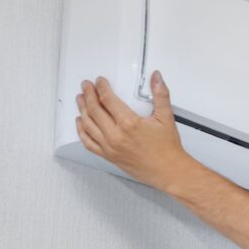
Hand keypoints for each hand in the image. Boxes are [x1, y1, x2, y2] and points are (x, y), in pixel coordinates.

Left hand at [75, 70, 192, 190]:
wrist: (168, 171)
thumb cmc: (167, 149)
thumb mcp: (166, 118)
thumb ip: (161, 95)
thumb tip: (156, 78)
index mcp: (129, 123)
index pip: (108, 99)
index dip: (101, 87)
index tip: (99, 82)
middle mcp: (116, 135)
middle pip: (94, 110)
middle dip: (88, 95)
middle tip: (86, 87)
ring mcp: (110, 147)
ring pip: (88, 124)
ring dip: (82, 109)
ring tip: (80, 99)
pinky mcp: (109, 156)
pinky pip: (88, 142)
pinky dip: (81, 131)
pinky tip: (80, 123)